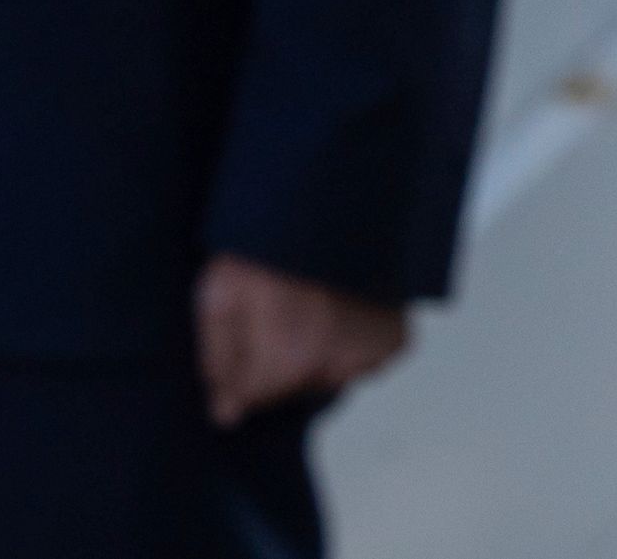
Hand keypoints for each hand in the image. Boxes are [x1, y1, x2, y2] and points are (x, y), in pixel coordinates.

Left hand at [196, 253, 405, 424]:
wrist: (326, 205)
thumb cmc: (264, 245)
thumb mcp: (219, 292)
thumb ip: (219, 358)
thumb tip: (225, 411)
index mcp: (290, 358)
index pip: (253, 397)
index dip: (234, 379)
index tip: (229, 356)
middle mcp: (338, 366)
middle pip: (291, 387)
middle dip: (272, 363)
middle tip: (267, 313)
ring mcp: (373, 354)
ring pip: (329, 377)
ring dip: (312, 355)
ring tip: (301, 306)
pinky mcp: (397, 340)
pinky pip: (363, 359)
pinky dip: (346, 343)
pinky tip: (332, 309)